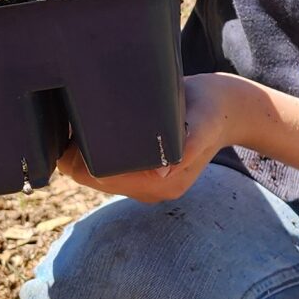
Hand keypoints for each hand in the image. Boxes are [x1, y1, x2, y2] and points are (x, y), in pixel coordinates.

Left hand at [56, 72, 249, 203]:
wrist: (227, 109)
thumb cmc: (211, 110)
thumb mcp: (202, 123)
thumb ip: (186, 147)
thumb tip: (162, 170)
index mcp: (162, 184)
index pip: (101, 180)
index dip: (78, 160)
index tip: (73, 130)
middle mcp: (152, 189)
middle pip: (94, 180)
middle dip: (77, 156)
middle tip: (71, 120)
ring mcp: (147, 183)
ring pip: (98, 174)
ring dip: (85, 153)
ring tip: (80, 121)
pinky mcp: (145, 171)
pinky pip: (110, 167)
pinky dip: (97, 151)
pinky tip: (93, 129)